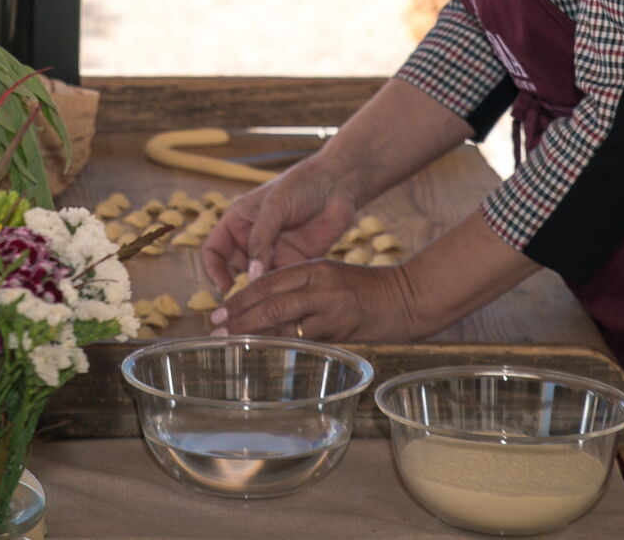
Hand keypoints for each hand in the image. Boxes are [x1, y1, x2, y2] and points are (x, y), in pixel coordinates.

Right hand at [202, 153, 359, 292]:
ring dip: (259, 294)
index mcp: (237, 222)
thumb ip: (261, 240)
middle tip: (246, 305)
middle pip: (233, 272)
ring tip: (266, 306)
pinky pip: (282, 282)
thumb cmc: (300, 185)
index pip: (213, 251)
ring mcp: (273, 252)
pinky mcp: (295, 261)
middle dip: (236, 288)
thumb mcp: (274, 207)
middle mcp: (251, 240)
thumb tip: (251, 276)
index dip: (213, 270)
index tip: (224, 288)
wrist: (337, 184)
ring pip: (258, 281)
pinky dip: (281, 293)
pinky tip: (286, 299)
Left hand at [208, 258, 420, 341]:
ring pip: (282, 318)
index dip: (239, 298)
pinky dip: (284, 347)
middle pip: (268, 299)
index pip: (266, 282)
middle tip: (216, 331)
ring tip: (233, 344)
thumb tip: (267, 309)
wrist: (407, 296)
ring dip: (254, 332)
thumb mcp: (330, 277)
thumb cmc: (367, 290)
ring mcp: (329, 304)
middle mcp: (317, 283)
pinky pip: (305, 340)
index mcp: (312, 267)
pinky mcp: (341, 326)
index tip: (219, 313)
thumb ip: (301, 289)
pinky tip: (268, 355)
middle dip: (239, 317)